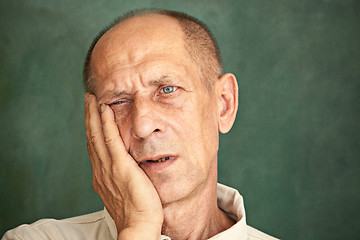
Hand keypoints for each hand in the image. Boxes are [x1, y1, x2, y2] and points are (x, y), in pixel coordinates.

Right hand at [85, 93, 163, 238]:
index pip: (95, 146)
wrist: (139, 225)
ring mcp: (108, 167)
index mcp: (102, 175)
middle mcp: (101, 169)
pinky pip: (110, 139)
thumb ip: (122, 177)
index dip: (92, 129)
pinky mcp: (120, 166)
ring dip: (93, 115)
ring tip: (91, 98)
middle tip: (87, 99)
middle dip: (89, 116)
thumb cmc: (137, 212)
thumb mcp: (125, 191)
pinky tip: (106, 109)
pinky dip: (106, 123)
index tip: (92, 115)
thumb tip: (128, 169)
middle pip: (91, 137)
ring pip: (97, 135)